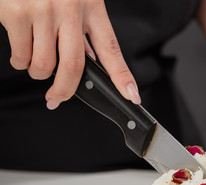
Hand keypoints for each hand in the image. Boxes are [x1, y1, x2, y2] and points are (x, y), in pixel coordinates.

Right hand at [0, 0, 140, 108]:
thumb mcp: (78, 1)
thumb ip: (83, 31)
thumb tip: (89, 62)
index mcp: (92, 7)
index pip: (111, 49)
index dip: (122, 77)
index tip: (132, 95)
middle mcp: (70, 9)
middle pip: (75, 66)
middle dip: (65, 90)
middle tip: (57, 97)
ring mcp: (43, 11)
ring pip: (44, 65)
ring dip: (39, 73)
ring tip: (36, 61)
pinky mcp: (17, 13)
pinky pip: (21, 56)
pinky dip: (20, 62)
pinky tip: (22, 51)